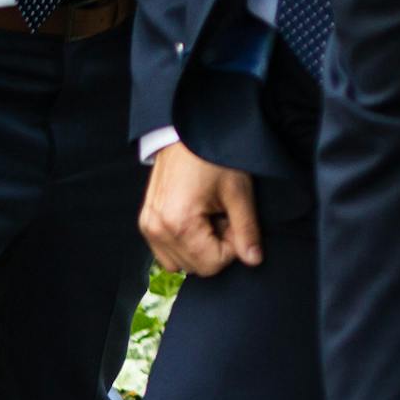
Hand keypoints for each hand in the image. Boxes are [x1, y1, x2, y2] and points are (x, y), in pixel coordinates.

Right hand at [140, 144, 261, 276]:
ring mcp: (148, 228)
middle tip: (221, 216)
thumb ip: (247, 230)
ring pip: (181, 264)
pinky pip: (167, 253)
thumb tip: (254, 260)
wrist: (185, 132)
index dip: (231, 247)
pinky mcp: (146, 224)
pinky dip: (184, 244)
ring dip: (199, 248)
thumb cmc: (211, 156)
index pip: (212, 264)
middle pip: (196, 267)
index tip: (234, 221)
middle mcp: (158, 230)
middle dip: (215, 248)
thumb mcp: (238, 191)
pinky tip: (193, 219)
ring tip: (207, 217)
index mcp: (178, 224)